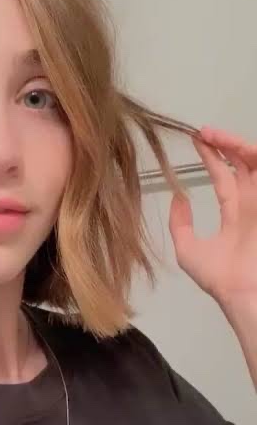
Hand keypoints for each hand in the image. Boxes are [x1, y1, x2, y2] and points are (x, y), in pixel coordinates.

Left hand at [169, 126, 256, 306]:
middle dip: (224, 144)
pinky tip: (242, 146)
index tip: (196, 139)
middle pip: (241, 164)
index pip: (223, 177)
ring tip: (214, 135)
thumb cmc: (219, 277)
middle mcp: (251, 204)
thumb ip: (180, 224)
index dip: (212, 157)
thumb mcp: (188, 249)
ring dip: (237, 145)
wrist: (242, 293)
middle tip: (203, 131)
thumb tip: (176, 198)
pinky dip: (256, 158)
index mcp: (234, 213)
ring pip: (255, 163)